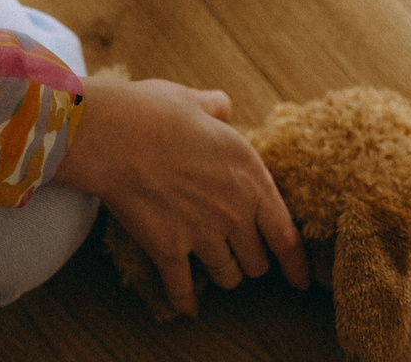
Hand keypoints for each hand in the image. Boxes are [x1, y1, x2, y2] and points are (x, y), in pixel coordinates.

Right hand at [55, 73, 309, 314]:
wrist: (110, 134)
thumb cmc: (152, 112)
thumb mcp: (195, 101)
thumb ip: (217, 109)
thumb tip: (222, 109)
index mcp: (249, 175)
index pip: (286, 234)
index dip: (296, 263)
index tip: (300, 280)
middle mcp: (234, 211)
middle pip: (257, 261)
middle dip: (249, 258)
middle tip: (238, 252)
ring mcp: (202, 234)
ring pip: (227, 276)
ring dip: (222, 273)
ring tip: (213, 266)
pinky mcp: (168, 250)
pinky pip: (183, 290)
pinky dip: (185, 301)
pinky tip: (187, 309)